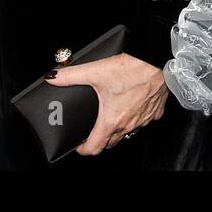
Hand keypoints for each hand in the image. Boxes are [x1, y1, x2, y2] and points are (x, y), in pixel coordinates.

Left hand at [44, 53, 167, 154]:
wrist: (157, 62)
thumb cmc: (132, 69)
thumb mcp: (95, 71)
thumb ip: (71, 76)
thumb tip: (53, 78)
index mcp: (112, 120)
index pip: (95, 147)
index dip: (84, 149)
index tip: (79, 146)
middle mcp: (129, 124)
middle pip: (111, 142)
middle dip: (99, 139)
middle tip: (90, 131)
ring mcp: (143, 120)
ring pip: (128, 132)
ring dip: (117, 128)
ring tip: (109, 116)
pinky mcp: (155, 112)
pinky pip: (143, 121)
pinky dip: (135, 117)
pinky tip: (130, 104)